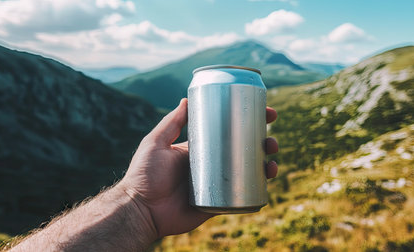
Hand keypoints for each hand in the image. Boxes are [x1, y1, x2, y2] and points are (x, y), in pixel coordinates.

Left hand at [119, 98, 277, 237]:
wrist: (141, 209)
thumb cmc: (144, 174)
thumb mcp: (156, 142)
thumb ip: (171, 122)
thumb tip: (186, 98)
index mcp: (200, 149)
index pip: (228, 132)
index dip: (247, 122)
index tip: (265, 113)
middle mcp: (211, 165)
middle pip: (243, 151)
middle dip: (263, 143)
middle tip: (271, 139)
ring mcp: (216, 184)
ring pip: (248, 172)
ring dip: (266, 165)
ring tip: (272, 160)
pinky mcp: (218, 203)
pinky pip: (243, 196)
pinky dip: (258, 189)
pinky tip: (267, 180)